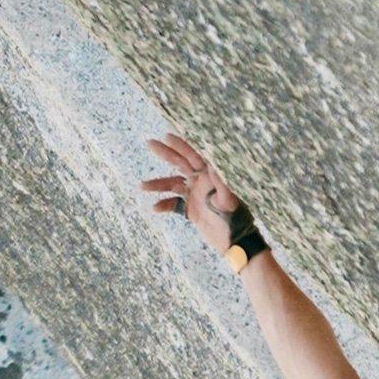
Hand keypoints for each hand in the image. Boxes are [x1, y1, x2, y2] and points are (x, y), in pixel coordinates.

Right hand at [141, 133, 242, 259]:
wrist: (234, 242)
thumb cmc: (236, 218)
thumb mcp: (228, 200)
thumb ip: (221, 182)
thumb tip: (214, 163)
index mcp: (210, 175)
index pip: (193, 156)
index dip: (180, 145)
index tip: (166, 136)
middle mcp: (201, 182)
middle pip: (180, 164)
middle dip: (165, 154)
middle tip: (149, 143)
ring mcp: (195, 195)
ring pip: (172, 185)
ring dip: (158, 185)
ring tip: (142, 186)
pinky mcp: (191, 210)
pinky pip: (174, 205)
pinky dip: (164, 205)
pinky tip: (154, 208)